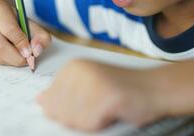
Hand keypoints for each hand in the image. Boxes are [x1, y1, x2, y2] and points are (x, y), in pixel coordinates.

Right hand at [0, 1, 50, 65]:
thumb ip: (41, 37)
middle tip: (27, 60)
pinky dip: (3, 63)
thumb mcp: (32, 25)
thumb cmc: (18, 24)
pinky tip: (8, 55)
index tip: (30, 53)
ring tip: (18, 55)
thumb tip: (36, 51)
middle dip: (16, 57)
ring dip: (11, 61)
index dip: (21, 44)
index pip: (9, 30)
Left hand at [37, 59, 165, 131]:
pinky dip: (100, 124)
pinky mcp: (107, 95)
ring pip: (73, 120)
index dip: (65, 112)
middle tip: (97, 108)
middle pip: (59, 111)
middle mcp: (79, 70)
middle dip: (76, 118)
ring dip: (89, 122)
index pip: (49, 101)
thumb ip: (62, 93)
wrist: (154, 88)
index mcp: (71, 67)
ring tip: (104, 109)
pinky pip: (90, 123)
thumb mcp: (86, 87)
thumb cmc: (119, 90)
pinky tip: (112, 112)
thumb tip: (39, 100)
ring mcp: (93, 81)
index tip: (85, 104)